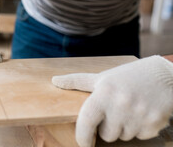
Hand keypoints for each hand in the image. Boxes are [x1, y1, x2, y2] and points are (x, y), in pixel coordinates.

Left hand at [52, 55, 172, 146]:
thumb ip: (77, 81)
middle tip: (115, 112)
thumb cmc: (127, 77)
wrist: (164, 75)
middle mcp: (121, 104)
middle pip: (106, 135)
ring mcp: (139, 115)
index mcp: (104, 92)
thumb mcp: (102, 77)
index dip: (82, 136)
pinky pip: (140, 136)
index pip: (87, 120)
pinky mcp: (154, 123)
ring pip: (123, 136)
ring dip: (124, 128)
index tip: (83, 143)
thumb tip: (54, 80)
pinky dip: (140, 129)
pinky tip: (142, 112)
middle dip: (108, 128)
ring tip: (130, 109)